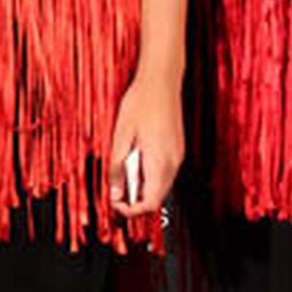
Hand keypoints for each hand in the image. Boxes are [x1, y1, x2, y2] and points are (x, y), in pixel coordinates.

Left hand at [107, 69, 183, 217]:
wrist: (162, 80)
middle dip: (135, 200)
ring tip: (122, 171)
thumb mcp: (121, 135)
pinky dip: (148, 174)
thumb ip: (117, 166)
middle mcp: (174, 162)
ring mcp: (178, 155)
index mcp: (160, 162)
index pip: (150, 202)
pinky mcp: (177, 148)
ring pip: (161, 185)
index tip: (115, 205)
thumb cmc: (141, 102)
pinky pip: (163, 171)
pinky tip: (134, 160)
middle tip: (115, 190)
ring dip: (141, 186)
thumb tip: (114, 192)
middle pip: (157, 197)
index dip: (131, 210)